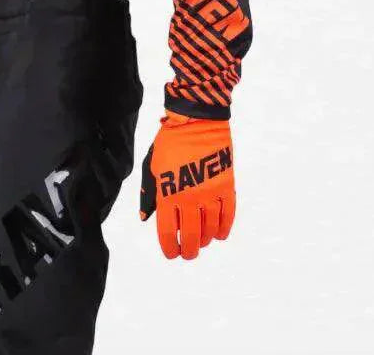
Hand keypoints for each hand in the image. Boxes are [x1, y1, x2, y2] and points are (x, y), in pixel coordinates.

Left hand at [139, 112, 234, 259]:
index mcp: (168, 192)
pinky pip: (228, 215)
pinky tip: (219, 234)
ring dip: (205, 240)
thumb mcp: (152, 166)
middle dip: (188, 250)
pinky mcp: (226, 186)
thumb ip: (149, 194)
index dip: (169, 247)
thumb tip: (146, 218)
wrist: (196, 121)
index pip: (167, 231)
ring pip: (210, 229)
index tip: (171, 253)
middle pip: (191, 236)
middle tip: (187, 253)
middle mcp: (189, 197)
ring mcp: (210, 192)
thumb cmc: (170, 142)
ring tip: (201, 242)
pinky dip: (224, 229)